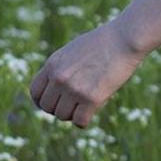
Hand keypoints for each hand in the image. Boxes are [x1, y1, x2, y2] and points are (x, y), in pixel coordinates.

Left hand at [28, 20, 145, 128]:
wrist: (124, 39)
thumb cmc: (103, 43)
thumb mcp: (73, 51)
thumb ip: (61, 68)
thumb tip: (57, 89)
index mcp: (52, 64)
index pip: (35, 92)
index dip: (43, 101)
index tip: (54, 103)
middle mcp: (59, 78)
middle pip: (48, 107)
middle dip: (59, 108)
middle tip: (74, 104)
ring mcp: (74, 89)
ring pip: (63, 116)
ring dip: (73, 114)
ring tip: (85, 105)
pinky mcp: (92, 98)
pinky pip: (80, 121)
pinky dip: (83, 121)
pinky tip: (91, 112)